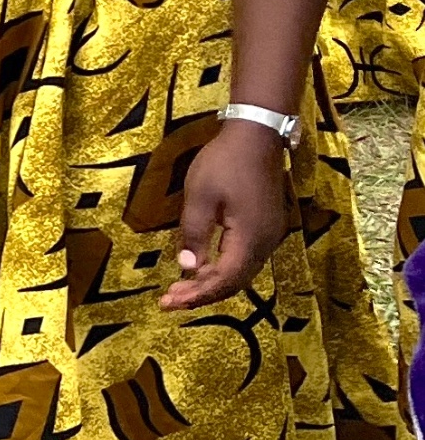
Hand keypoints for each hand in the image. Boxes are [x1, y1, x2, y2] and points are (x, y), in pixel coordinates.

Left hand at [164, 119, 290, 309]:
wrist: (256, 136)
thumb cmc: (224, 163)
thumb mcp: (200, 196)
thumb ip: (194, 233)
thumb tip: (188, 267)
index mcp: (251, 239)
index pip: (224, 280)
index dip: (198, 294)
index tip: (169, 303)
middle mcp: (266, 244)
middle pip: (235, 281)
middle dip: (203, 293)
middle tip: (171, 301)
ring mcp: (269, 235)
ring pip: (242, 272)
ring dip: (213, 283)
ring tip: (182, 289)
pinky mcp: (266, 226)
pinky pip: (245, 258)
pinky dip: (224, 269)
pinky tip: (205, 268)